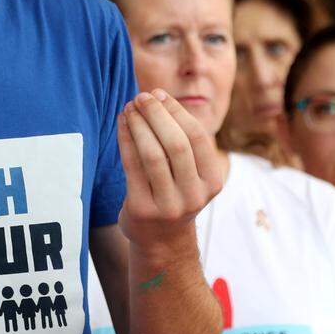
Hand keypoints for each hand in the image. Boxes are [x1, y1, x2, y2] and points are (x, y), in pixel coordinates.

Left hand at [116, 90, 224, 254]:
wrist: (162, 240)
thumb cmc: (174, 193)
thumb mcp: (190, 174)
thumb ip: (182, 141)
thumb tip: (159, 96)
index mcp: (212, 181)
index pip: (198, 137)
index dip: (177, 111)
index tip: (160, 93)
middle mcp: (194, 195)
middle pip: (176, 145)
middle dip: (157, 115)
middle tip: (142, 96)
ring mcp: (168, 206)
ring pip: (152, 155)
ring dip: (139, 125)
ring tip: (129, 107)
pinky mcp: (142, 209)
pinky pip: (132, 167)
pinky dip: (126, 140)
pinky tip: (122, 124)